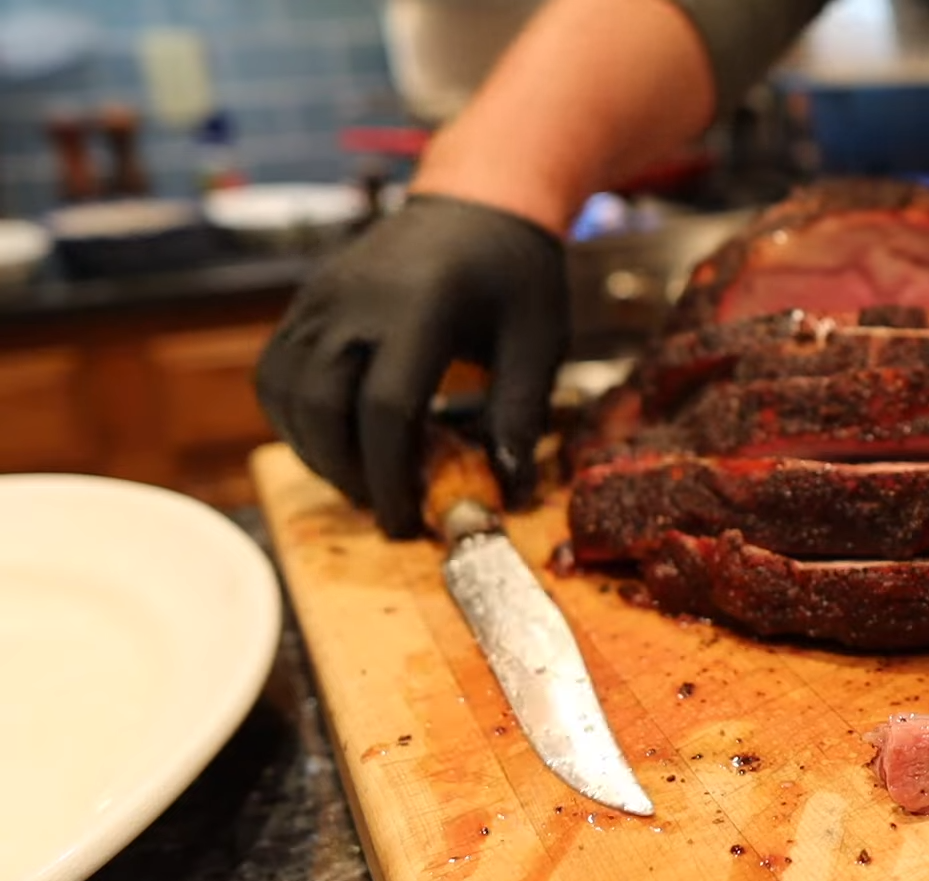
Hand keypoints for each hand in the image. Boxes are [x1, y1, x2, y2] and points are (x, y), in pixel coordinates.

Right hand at [255, 194, 567, 537]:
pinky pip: (277, 370)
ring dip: (315, 450)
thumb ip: (520, 415)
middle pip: (323, 405)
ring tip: (362, 480)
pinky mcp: (307, 302)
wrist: (478, 201)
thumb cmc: (515, 273)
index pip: (386, 407)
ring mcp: (322, 296)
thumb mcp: (539, 341)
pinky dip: (295, 417)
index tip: (409, 520)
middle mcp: (356, 298)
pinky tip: (336, 441)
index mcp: (422, 305)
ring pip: (285, 391)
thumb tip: (508, 492)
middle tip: (385, 508)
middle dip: (348, 472)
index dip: (391, 476)